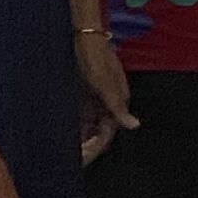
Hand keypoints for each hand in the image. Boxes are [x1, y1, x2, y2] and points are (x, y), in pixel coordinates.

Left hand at [74, 27, 135, 161]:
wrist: (82, 37)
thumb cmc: (95, 58)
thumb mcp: (104, 84)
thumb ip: (117, 107)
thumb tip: (135, 126)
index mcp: (118, 101)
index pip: (108, 133)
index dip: (96, 148)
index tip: (81, 160)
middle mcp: (108, 103)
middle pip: (100, 132)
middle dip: (88, 147)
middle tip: (71, 160)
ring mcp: (96, 99)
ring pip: (89, 127)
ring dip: (80, 139)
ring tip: (63, 152)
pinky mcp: (84, 95)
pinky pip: (80, 117)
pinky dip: (74, 128)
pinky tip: (62, 135)